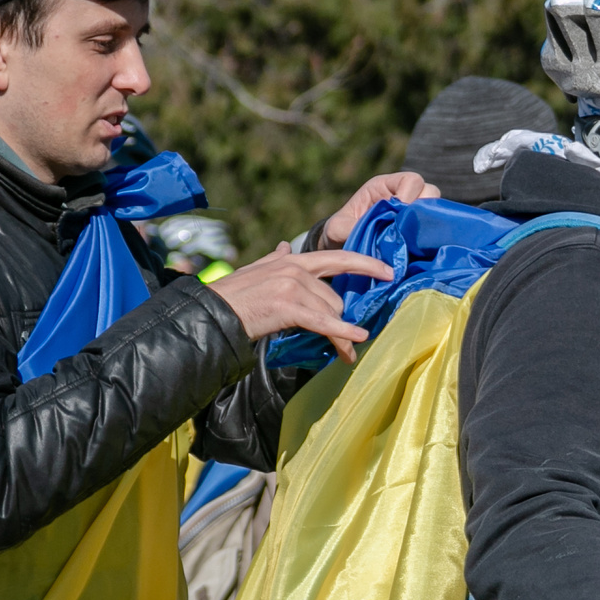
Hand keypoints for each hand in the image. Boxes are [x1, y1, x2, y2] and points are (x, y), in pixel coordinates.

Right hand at [207, 245, 393, 361]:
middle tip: (352, 339)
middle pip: (334, 297)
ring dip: (339, 336)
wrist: (212, 311)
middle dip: (342, 320)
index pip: (336, 257)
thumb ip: (274, 258)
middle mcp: (294, 268)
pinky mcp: (288, 307)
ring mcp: (292, 286)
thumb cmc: (233, 295)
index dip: (365, 264)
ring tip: (344, 354)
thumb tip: (283, 245)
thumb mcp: (256, 270)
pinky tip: (356, 341)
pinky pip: (323, 323)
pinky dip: (341, 334)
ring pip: (330, 313)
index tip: (388, 272)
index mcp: (291, 259)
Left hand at [319, 170, 435, 248]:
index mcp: (383, 186)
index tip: (399, 218)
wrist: (343, 250)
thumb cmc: (339, 233)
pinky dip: (429, 239)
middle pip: (430, 191)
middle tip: (409, 232)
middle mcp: (402, 195)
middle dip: (423, 210)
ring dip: (427, 225)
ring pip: (437, 210)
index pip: (410, 180)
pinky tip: (418, 250)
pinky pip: (434, 229)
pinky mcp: (419, 231)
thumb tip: (376, 236)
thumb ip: (351, 228)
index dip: (409, 196)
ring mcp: (413, 213)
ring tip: (413, 242)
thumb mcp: (337, 229)